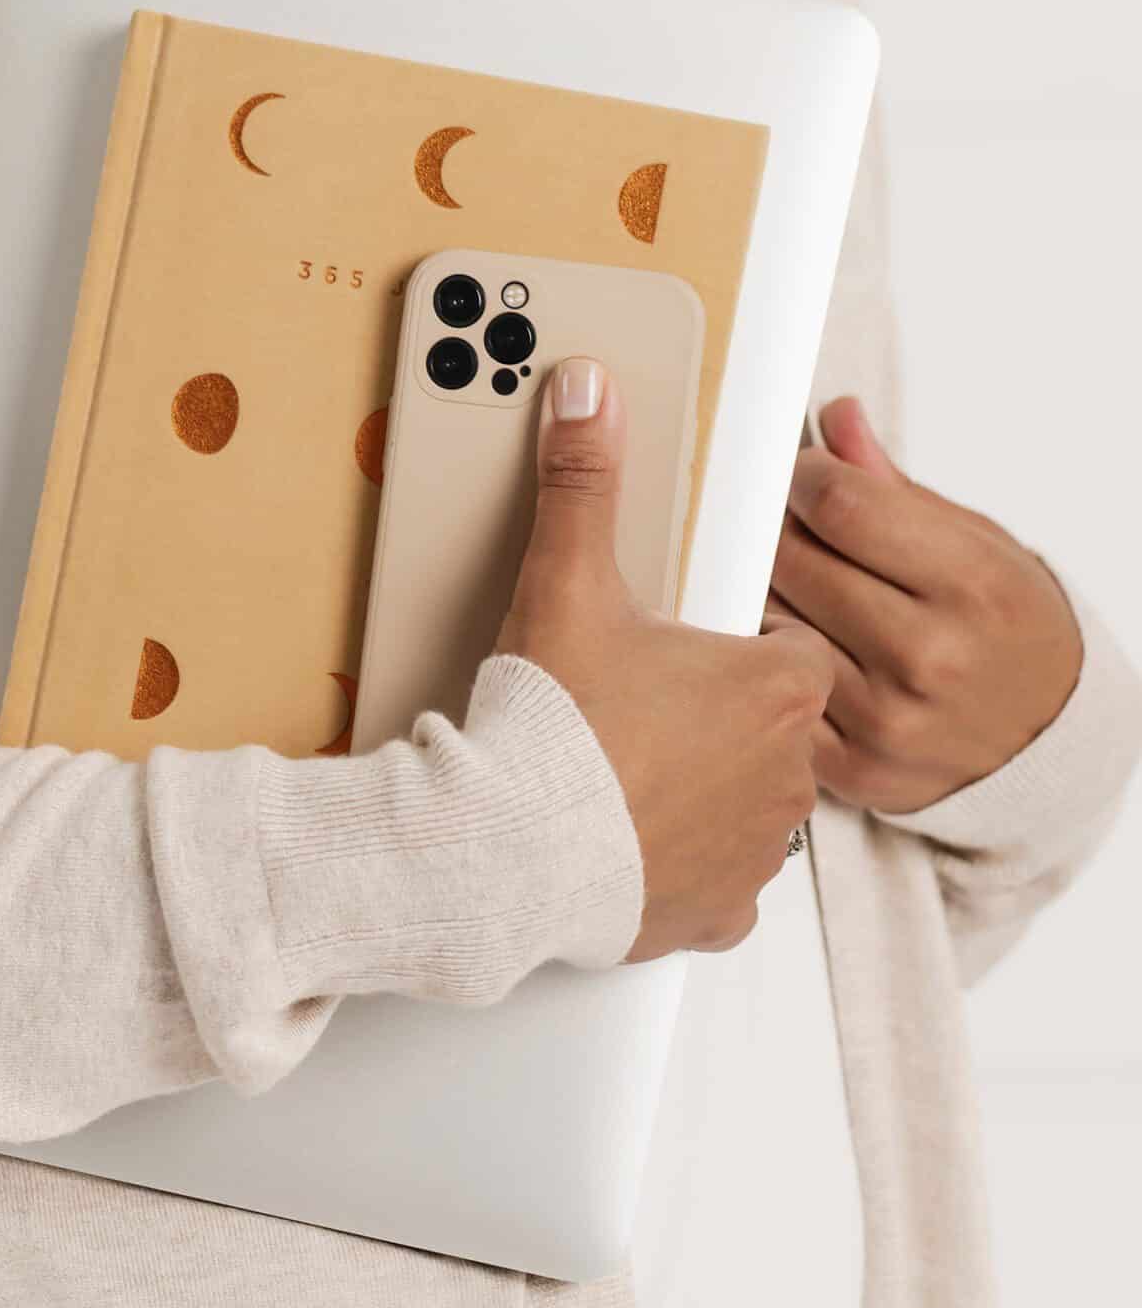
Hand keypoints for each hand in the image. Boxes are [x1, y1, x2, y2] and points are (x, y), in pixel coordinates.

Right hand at [492, 357, 834, 960]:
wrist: (509, 849)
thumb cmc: (551, 726)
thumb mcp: (568, 582)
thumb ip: (586, 482)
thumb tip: (587, 394)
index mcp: (777, 685)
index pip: (798, 648)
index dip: (745, 642)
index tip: (692, 646)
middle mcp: (788, 772)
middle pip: (777, 727)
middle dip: (724, 717)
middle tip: (646, 704)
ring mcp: (756, 850)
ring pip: (754, 806)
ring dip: (711, 789)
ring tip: (632, 769)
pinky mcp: (719, 913)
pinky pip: (722, 884)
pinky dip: (687, 864)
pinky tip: (636, 839)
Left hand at [761, 395, 1084, 815]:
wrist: (1044, 738)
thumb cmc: (1004, 626)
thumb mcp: (976, 543)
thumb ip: (894, 487)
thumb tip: (834, 419)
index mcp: (973, 586)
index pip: (841, 505)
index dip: (806, 477)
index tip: (805, 476)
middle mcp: (931, 657)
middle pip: (792, 562)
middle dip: (776, 530)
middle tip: (786, 526)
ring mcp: (888, 720)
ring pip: (770, 624)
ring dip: (767, 594)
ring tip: (799, 588)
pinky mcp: (852, 769)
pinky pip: (776, 691)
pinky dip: (772, 661)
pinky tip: (800, 644)